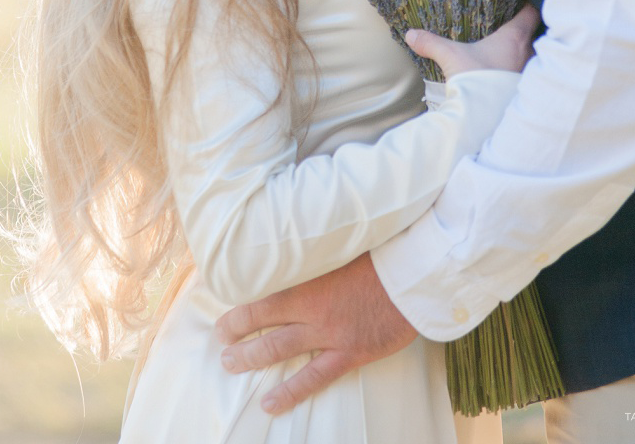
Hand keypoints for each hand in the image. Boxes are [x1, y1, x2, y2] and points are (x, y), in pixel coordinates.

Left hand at [215, 252, 415, 413]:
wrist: (414, 277)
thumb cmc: (382, 252)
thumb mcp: (345, 241)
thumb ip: (318, 247)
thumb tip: (297, 231)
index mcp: (309, 277)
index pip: (263, 292)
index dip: (241, 302)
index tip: (225, 307)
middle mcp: (313, 308)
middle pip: (264, 321)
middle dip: (237, 332)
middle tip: (220, 340)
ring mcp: (329, 334)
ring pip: (279, 349)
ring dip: (251, 358)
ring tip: (230, 364)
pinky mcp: (349, 353)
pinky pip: (313, 378)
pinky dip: (289, 392)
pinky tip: (269, 403)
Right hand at [405, 1, 539, 78]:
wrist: (485, 116)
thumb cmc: (475, 79)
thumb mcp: (451, 56)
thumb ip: (432, 43)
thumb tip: (411, 34)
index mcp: (514, 38)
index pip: (531, 13)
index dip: (526, 5)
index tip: (518, 1)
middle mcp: (527, 54)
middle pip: (532, 35)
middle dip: (522, 30)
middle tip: (507, 25)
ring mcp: (527, 74)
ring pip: (529, 56)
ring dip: (520, 53)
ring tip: (504, 50)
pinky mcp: (523, 91)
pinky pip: (524, 75)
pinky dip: (516, 71)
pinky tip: (502, 73)